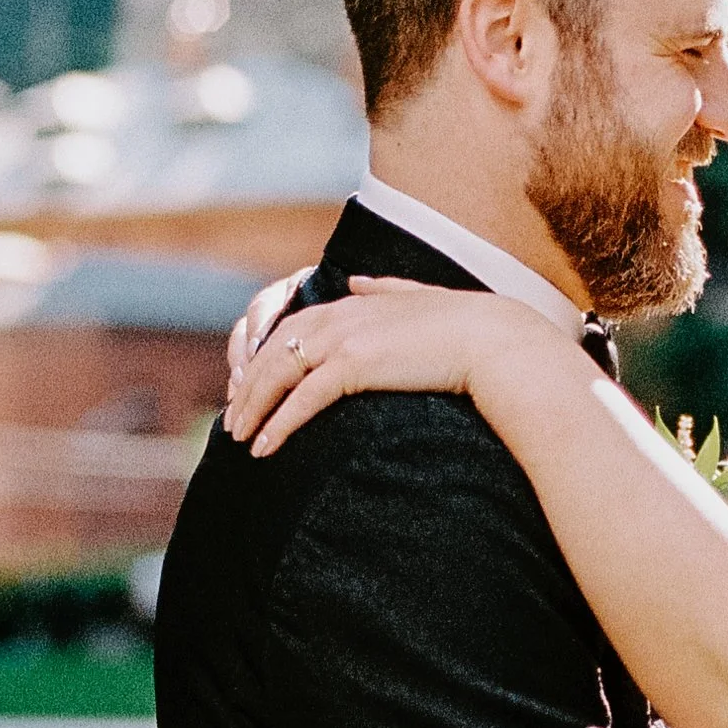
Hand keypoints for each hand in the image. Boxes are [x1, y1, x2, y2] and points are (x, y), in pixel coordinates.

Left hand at [225, 277, 534, 454]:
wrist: (493, 341)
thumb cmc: (468, 327)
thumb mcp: (418, 299)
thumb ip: (384, 288)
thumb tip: (357, 279)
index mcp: (354, 302)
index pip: (293, 329)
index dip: (267, 360)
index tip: (253, 388)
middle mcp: (341, 316)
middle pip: (274, 353)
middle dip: (248, 388)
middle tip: (233, 420)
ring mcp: (344, 339)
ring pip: (278, 375)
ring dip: (253, 409)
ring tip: (239, 439)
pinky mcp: (353, 365)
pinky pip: (302, 399)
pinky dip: (278, 424)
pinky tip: (264, 448)